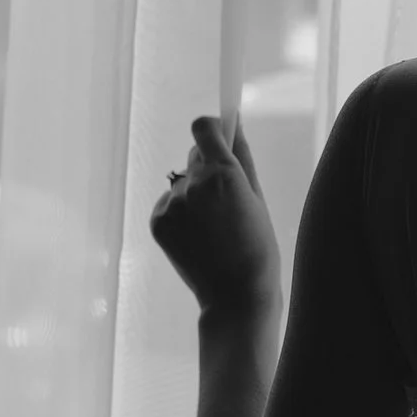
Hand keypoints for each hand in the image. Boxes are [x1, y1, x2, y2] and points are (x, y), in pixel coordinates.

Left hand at [149, 117, 280, 316]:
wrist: (235, 294)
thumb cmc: (257, 246)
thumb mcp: (258, 197)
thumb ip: (242, 156)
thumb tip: (235, 123)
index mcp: (222, 174)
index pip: (203, 127)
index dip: (213, 128)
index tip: (220, 134)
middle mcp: (192, 185)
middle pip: (194, 156)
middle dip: (208, 167)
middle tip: (226, 199)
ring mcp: (171, 205)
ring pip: (183, 183)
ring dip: (195, 194)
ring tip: (214, 226)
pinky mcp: (157, 222)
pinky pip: (170, 204)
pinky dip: (182, 214)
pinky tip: (199, 236)